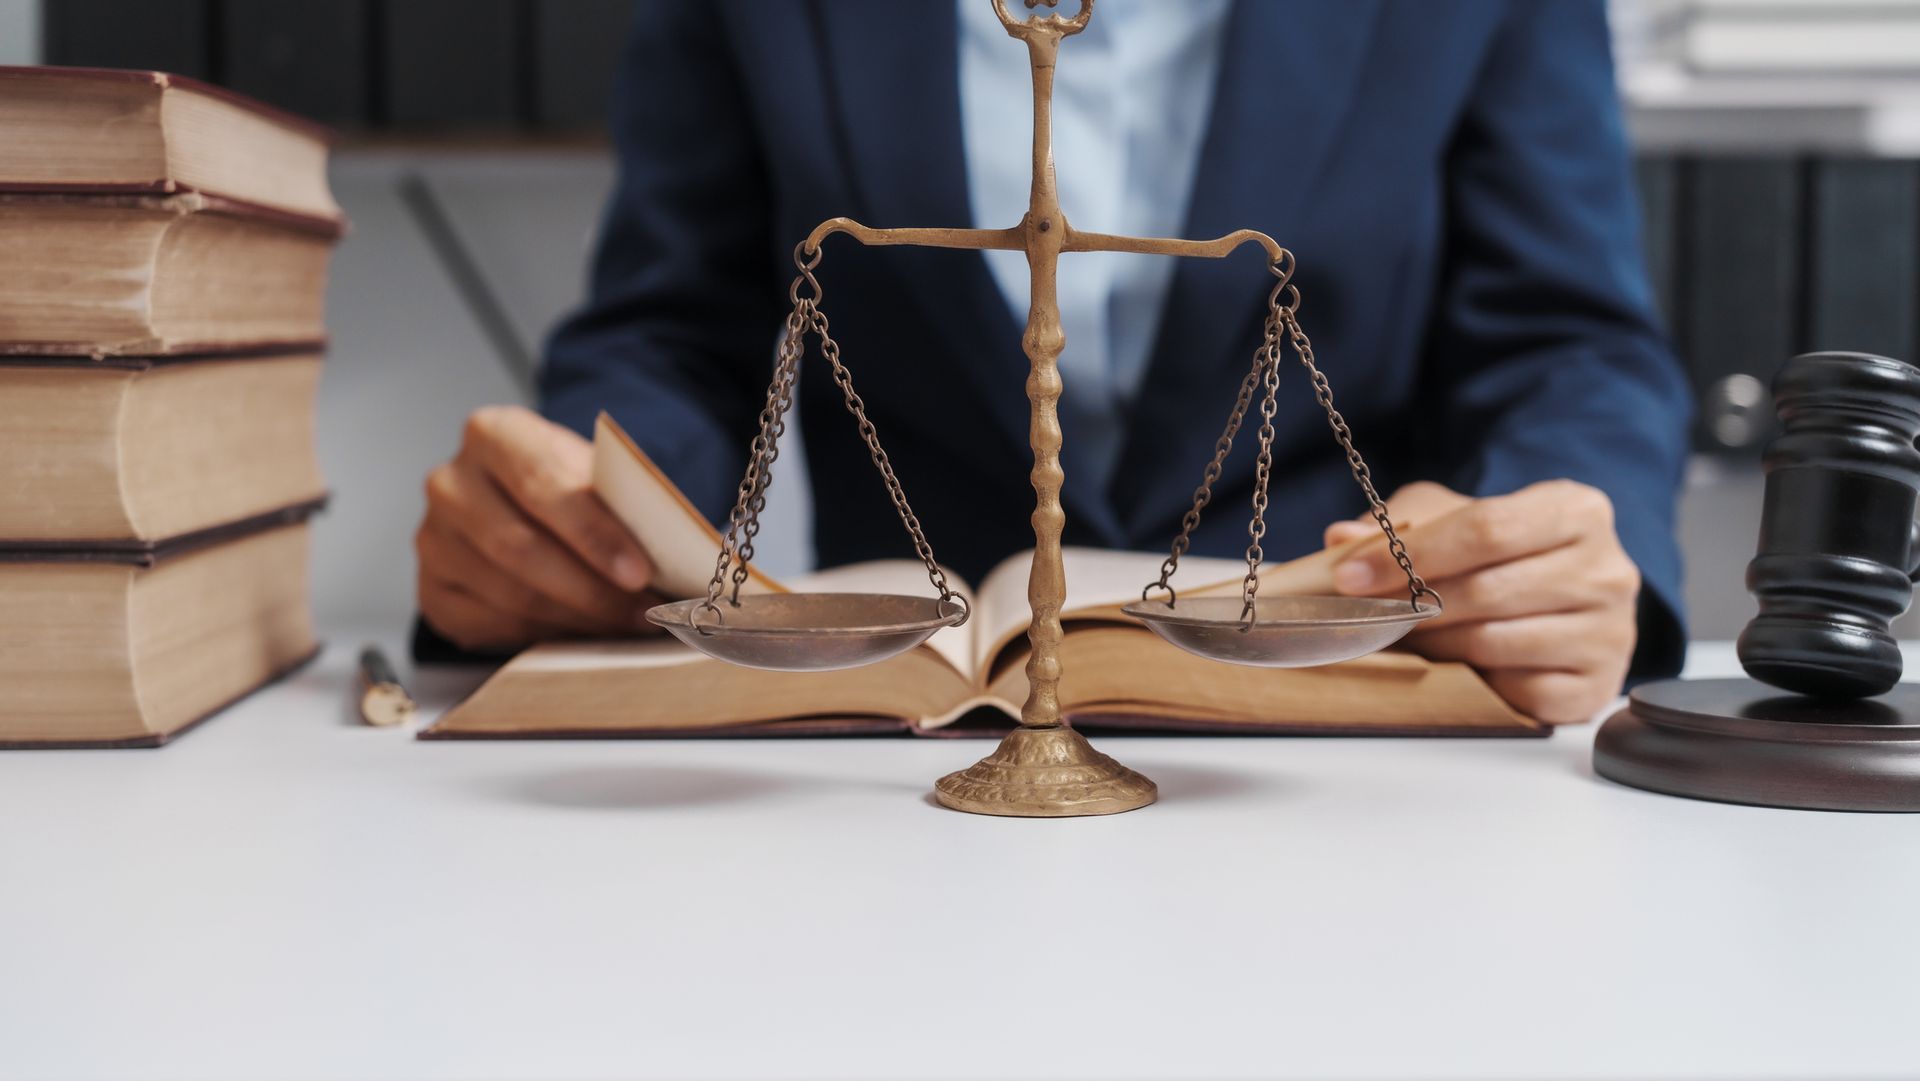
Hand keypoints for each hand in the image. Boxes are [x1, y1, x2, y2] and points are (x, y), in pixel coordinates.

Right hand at [417, 406, 661, 651]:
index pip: (542, 484)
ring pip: (510, 594)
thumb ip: (620, 503)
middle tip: (645, 613)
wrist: (519, 502)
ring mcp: (434, 539)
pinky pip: (491, 625)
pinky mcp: (432, 590)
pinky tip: (582, 631)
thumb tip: (677, 555)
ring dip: (579, 618)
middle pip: (521, 548)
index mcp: (493, 434)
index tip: (640, 573)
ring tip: (628, 623)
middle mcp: (450, 483)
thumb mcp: (593, 475)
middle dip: (593, 589)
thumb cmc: (565, 487)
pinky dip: (545, 634)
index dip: (593, 533)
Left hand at [1324, 480, 1639, 723]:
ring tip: (1407, 636)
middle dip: (1412, 604)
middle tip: (1365, 613)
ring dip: (1435, 643)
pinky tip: (1454, 666)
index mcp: (1577, 511)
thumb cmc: (1504, 553)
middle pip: (1488, 589)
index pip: (1487, 528)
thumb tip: (1340, 539)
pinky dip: (1473, 682)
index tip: (1350, 576)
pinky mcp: (1597, 685)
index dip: (1412, 554)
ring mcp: (1610, 632)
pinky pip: (1517, 690)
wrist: (1567, 601)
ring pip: (1494, 642)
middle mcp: (1607, 570)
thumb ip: (1402, 523)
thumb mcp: (1456, 517)